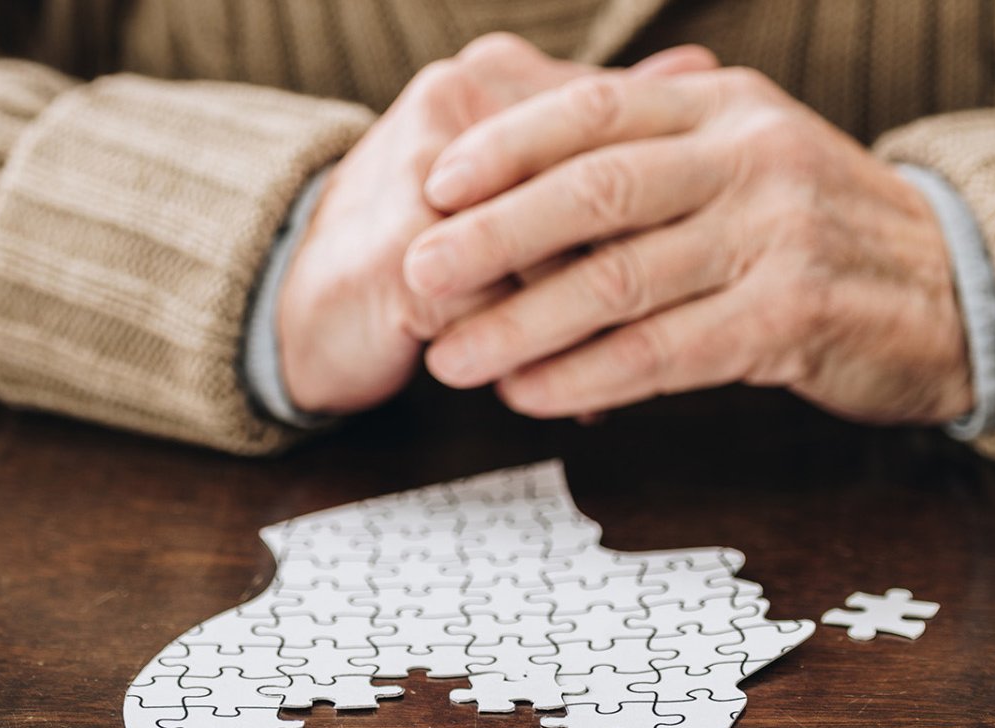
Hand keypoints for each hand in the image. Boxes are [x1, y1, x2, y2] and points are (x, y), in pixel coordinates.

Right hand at [275, 35, 716, 415]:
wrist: (295, 308)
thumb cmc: (418, 247)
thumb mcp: (511, 174)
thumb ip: (597, 125)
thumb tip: (699, 64)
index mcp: (494, 76)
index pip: (614, 135)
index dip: (659, 210)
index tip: (694, 261)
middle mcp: (457, 106)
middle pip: (596, 193)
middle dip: (636, 270)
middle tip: (683, 321)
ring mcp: (425, 177)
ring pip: (557, 256)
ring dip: (591, 324)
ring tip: (617, 372)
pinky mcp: (404, 258)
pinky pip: (504, 314)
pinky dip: (538, 360)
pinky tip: (556, 395)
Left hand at [404, 66, 972, 425]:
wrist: (958, 292)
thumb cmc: (821, 232)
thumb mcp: (748, 162)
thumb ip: (655, 156)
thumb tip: (518, 169)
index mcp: (726, 108)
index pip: (594, 112)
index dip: (505, 146)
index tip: (431, 184)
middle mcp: (751, 157)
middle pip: (593, 190)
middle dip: (490, 236)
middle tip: (416, 274)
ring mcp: (777, 235)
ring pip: (618, 278)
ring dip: (521, 324)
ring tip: (451, 358)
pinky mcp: (791, 317)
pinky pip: (663, 351)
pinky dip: (585, 375)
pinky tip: (530, 394)